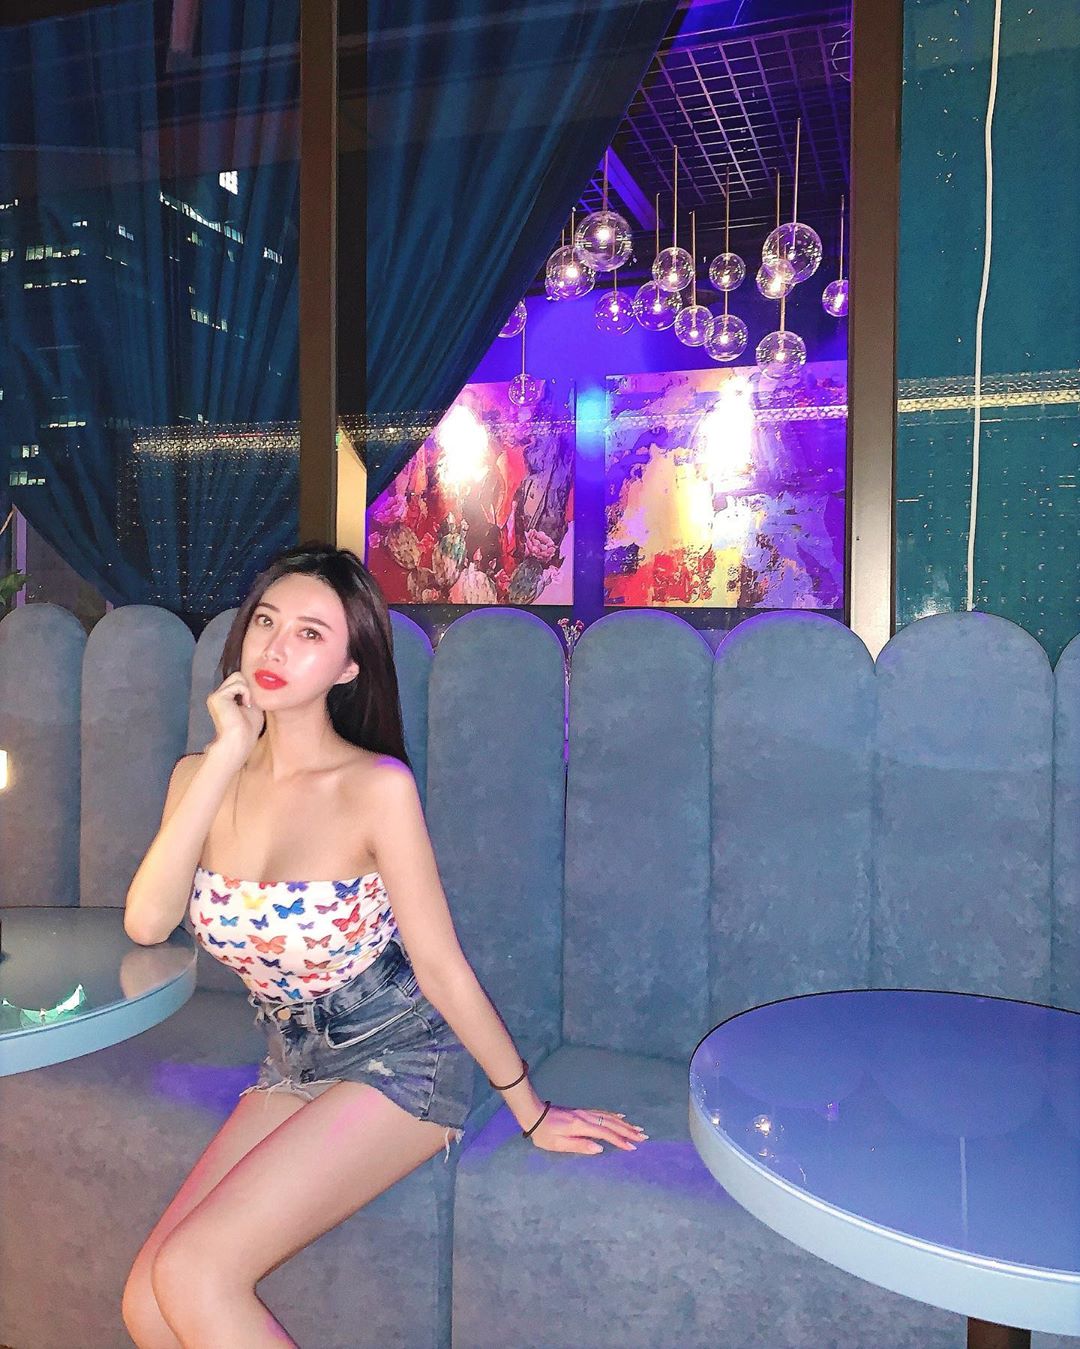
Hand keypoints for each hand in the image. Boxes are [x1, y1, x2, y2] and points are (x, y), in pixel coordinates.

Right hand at [206, 671, 263, 769]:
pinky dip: (246, 693)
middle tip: (249, 704)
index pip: (239, 681)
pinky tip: (245, 704)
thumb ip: (251, 693)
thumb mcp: (253, 706)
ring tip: (247, 704)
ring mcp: (216, 696)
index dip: (250, 689)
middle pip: (238, 676)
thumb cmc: (248, 728)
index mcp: (225, 699)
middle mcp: (218, 696)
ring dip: (247, 690)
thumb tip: (258, 679)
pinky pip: (238, 684)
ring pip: (238, 676)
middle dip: (248, 687)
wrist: (240, 740)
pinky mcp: (217, 697)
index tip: (252, 703)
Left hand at [527, 1105, 648, 1154]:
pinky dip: (614, 1116)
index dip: (619, 1140)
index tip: (632, 1147)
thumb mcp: (558, 1144)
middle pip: (611, 1124)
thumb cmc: (544, 1134)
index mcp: (581, 1126)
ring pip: (608, 1117)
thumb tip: (600, 1148)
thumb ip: (579, 1146)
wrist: (534, 1114)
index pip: (605, 1134)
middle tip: (643, 1137)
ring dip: (624, 1123)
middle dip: (628, 1131)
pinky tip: (620, 1117)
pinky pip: (602, 1113)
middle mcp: (586, 1117)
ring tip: (637, 1128)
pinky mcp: (582, 1112)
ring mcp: (584, 1113)